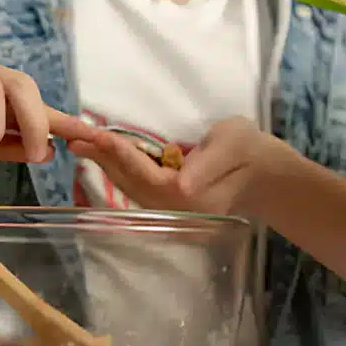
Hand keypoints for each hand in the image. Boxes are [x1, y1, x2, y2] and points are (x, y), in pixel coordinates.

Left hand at [68, 117, 295, 215]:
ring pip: (132, 188)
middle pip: (131, 184)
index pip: (146, 174)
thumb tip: (183, 182)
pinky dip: (121, 172)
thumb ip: (208, 161)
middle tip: (75, 136)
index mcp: (191, 195)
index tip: (96, 134)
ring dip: (107, 166)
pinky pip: (139, 189)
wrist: (270, 177)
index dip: (120, 154)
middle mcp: (177, 209)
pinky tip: (107, 157)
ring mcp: (174, 211)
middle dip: (103, 159)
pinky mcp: (173, 205)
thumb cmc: (253, 153)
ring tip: (84, 144)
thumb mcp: (234, 143)